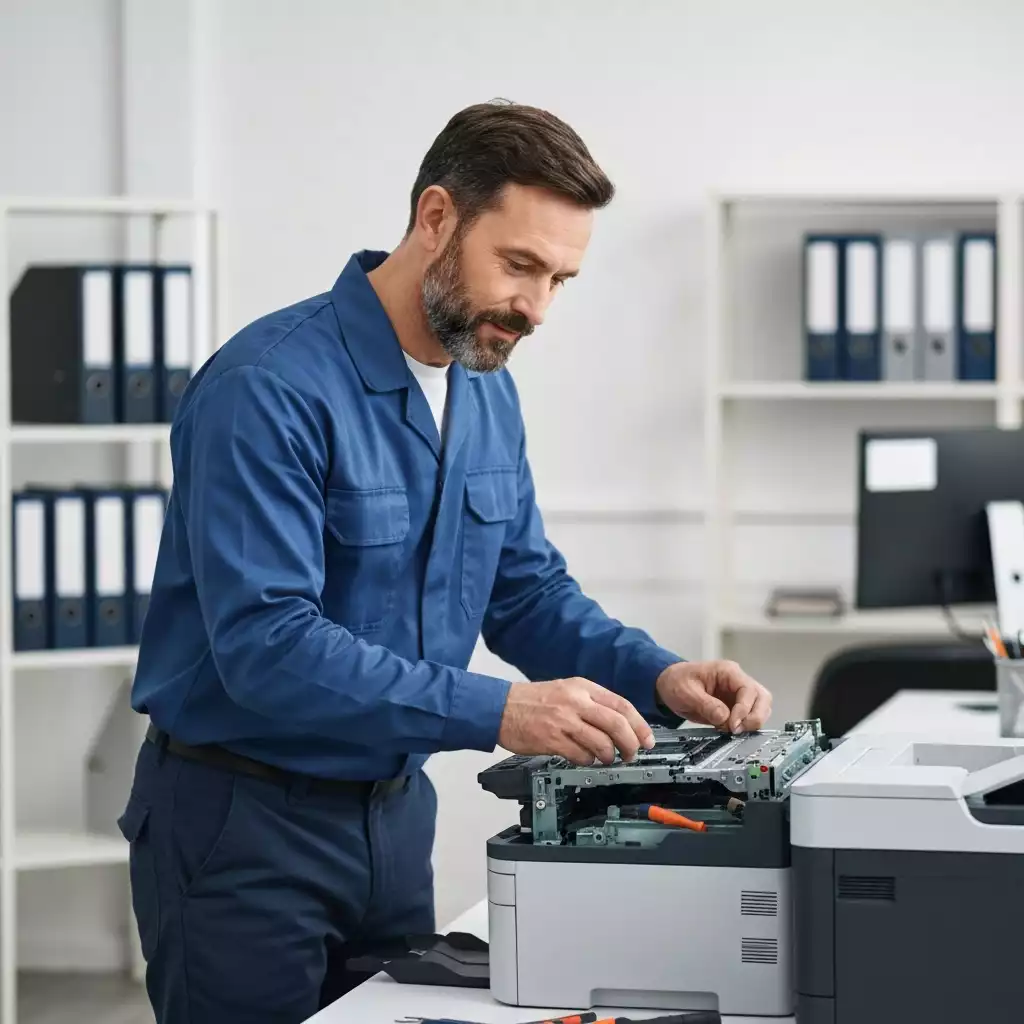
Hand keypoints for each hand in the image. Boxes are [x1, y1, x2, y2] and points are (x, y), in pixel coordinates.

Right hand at [497, 678, 655, 764]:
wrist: (500, 707)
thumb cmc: (533, 700)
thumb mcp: (566, 689)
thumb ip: (592, 702)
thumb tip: (620, 722)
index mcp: (582, 687)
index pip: (621, 705)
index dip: (639, 725)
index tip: (647, 739)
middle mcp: (575, 701)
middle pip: (617, 724)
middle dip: (631, 743)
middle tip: (632, 753)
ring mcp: (564, 720)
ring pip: (602, 742)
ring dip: (610, 756)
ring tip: (607, 758)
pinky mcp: (552, 739)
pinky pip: (581, 755)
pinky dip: (588, 761)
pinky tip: (585, 759)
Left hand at [656, 660, 771, 733]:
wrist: (668, 684)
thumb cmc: (676, 681)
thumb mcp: (686, 693)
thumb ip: (706, 705)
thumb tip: (725, 719)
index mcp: (727, 671)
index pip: (748, 690)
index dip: (745, 710)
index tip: (733, 725)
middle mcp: (737, 681)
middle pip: (762, 698)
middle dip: (754, 717)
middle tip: (737, 731)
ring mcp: (738, 694)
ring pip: (761, 708)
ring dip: (752, 723)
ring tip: (733, 732)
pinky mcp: (735, 706)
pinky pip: (749, 716)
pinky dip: (745, 726)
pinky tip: (731, 732)